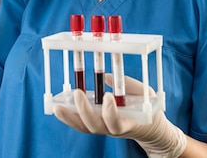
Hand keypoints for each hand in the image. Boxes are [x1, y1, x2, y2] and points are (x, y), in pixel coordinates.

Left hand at [54, 75, 185, 157]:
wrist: (149, 127)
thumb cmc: (147, 108)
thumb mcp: (146, 95)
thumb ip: (129, 86)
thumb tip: (106, 77)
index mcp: (128, 123)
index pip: (116, 123)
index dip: (110, 112)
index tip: (108, 96)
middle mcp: (113, 129)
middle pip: (95, 126)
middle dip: (84, 111)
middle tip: (77, 93)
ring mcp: (103, 128)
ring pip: (84, 128)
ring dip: (70, 118)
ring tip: (57, 107)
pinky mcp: (96, 125)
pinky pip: (81, 124)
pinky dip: (69, 117)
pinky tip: (59, 108)